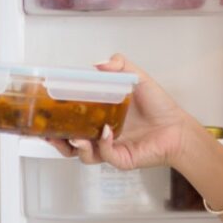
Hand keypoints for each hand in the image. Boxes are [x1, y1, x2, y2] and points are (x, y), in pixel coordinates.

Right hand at [47, 53, 192, 170]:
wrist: (178, 128)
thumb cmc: (159, 107)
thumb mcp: (138, 79)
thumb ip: (120, 66)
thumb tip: (98, 64)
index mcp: (100, 116)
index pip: (71, 119)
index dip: (56, 118)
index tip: (45, 111)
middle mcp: (101, 134)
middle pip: (70, 142)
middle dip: (56, 139)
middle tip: (48, 132)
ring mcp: (110, 148)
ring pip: (82, 154)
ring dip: (75, 146)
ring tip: (74, 137)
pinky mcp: (121, 159)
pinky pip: (105, 155)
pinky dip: (102, 144)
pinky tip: (106, 132)